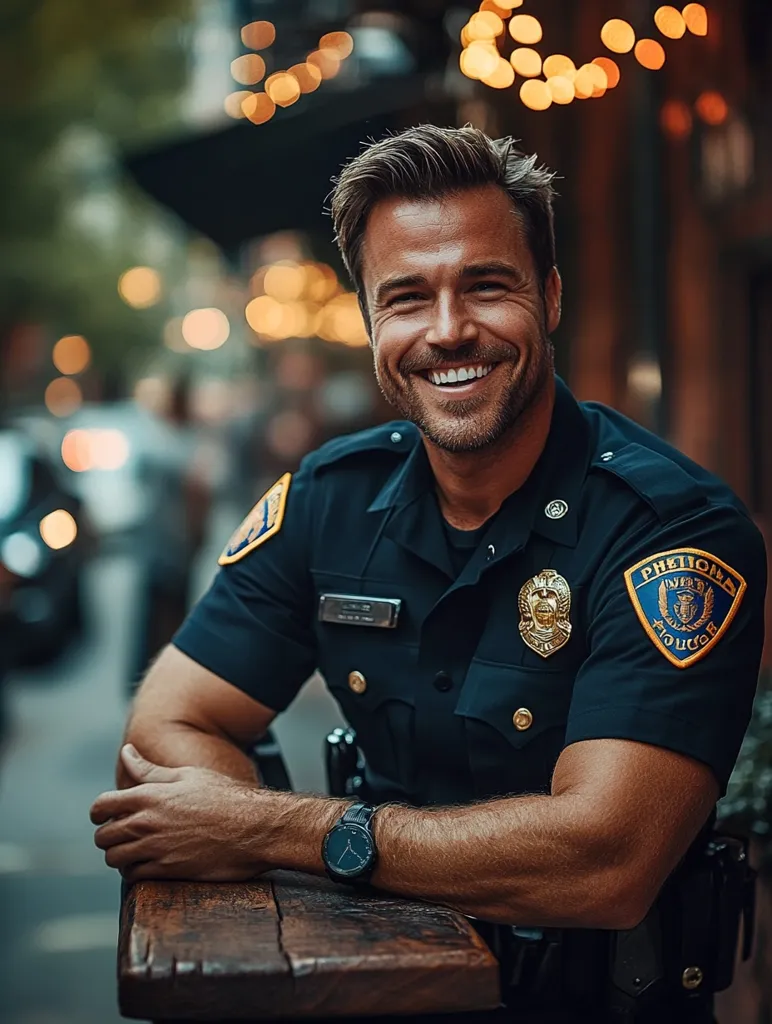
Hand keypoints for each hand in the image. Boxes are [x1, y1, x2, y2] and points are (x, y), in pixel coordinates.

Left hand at [90, 745, 269, 881]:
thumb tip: (126, 751)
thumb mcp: (187, 775)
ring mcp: (155, 848)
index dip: (98, 813)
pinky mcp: (167, 871)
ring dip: (120, 856)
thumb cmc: (224, 796)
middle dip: (109, 836)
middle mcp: (147, 822)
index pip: (101, 806)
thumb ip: (150, 770)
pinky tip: (148, 863)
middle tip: (124, 835)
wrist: (254, 827)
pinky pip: (134, 876)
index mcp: (149, 795)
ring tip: (135, 851)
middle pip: (103, 837)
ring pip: (115, 859)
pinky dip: (135, 871)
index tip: (103, 817)